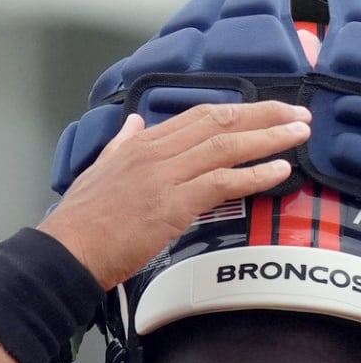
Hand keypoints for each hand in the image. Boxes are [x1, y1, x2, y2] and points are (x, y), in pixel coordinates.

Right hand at [39, 101, 311, 289]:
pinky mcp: (173, 204)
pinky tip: (277, 170)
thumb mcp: (96, 171)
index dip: (234, 111)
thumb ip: (119, 145)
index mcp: (138, 145)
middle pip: (219, 122)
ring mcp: (165, 177)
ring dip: (269, 139)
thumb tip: (134, 124)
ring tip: (298, 135)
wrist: (65, 251)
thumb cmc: (76, 223)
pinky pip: (223, 181)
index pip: (196, 117)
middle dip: (263, 116)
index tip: (261, 111)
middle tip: (295, 115)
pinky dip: (254, 174)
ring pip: (227, 147)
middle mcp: (155, 153)